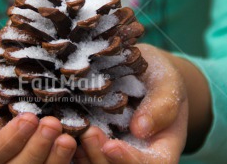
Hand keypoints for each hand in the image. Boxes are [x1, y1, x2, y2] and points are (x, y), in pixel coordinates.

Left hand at [75, 44, 210, 162]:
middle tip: (88, 133)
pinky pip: (79, 153)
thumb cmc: (160, 77)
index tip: (112, 145)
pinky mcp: (91, 143)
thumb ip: (161, 106)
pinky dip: (68, 147)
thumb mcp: (168, 84)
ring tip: (70, 132)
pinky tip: (58, 130)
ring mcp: (111, 152)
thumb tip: (141, 129)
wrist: (142, 72)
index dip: (129, 161)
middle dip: (100, 157)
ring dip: (82, 155)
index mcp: (160, 150)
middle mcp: (134, 156)